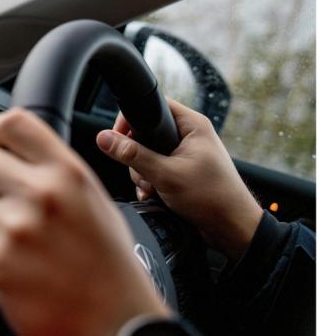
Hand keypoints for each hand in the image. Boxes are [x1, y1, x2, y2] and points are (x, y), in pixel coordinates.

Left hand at [0, 108, 169, 335]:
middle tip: (5, 208)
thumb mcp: (94, 203)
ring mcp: (15, 228)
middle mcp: (41, 193)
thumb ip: (55, 175)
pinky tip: (21, 277)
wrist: (120, 330)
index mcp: (68, 173)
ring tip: (21, 250)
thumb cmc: (111, 271)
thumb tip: (15, 157)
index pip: (11, 122)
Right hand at [95, 98, 262, 261]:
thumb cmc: (212, 198)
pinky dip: (150, 183)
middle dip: (137, 157)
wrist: (232, 229)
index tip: (118, 137)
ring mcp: (185, 154)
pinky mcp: (182, 171)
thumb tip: (104, 139)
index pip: (154, 106)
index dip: (132, 119)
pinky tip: (154, 195)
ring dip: (143, 174)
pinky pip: (155, 170)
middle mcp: (189, 136)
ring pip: (147, 155)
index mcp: (192, 125)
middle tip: (144, 172)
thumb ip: (132, 155)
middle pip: (146, 134)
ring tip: (153, 188)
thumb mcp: (166, 174)